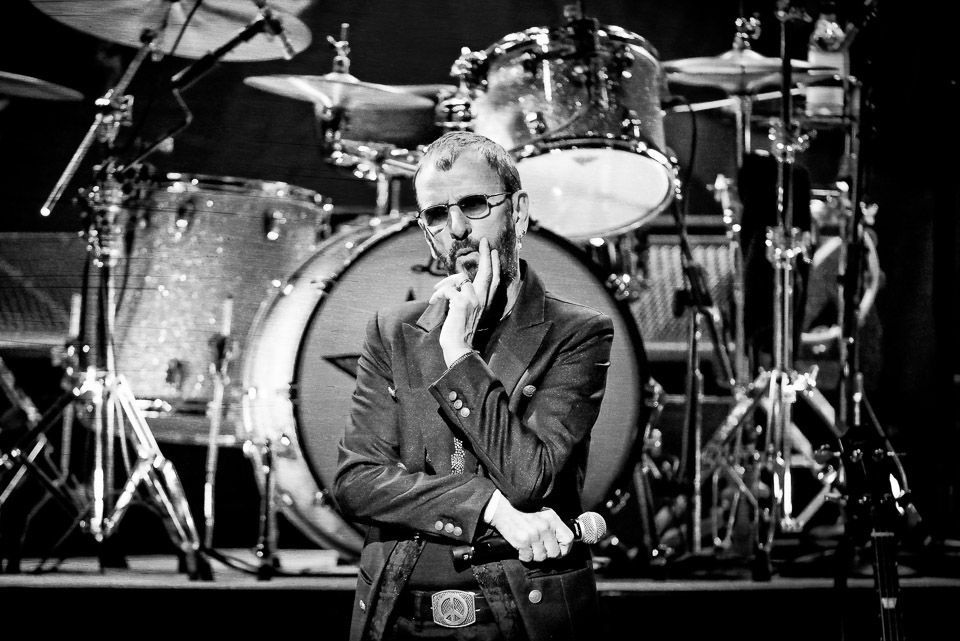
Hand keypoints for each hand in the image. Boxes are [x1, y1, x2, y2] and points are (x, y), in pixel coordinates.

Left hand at [429, 238, 499, 365]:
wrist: (458, 349)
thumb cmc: (459, 333)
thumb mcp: (465, 312)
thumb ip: (465, 298)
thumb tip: (458, 283)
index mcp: (484, 303)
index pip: (494, 280)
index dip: (494, 265)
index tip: (494, 252)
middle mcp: (481, 300)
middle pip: (487, 273)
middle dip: (487, 256)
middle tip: (486, 243)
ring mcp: (472, 300)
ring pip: (459, 279)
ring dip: (444, 283)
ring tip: (436, 293)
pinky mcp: (461, 303)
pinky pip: (447, 289)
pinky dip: (438, 294)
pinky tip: (433, 301)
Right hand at [488, 500, 573, 561]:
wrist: (505, 514)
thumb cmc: (525, 517)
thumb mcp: (543, 517)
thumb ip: (554, 529)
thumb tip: (563, 546)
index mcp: (552, 519)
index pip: (568, 538)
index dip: (565, 549)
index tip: (559, 551)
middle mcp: (545, 526)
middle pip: (554, 552)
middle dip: (547, 554)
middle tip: (540, 549)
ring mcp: (534, 534)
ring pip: (541, 557)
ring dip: (535, 555)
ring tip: (530, 547)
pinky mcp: (523, 541)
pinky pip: (528, 558)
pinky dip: (525, 556)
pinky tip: (522, 548)